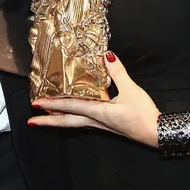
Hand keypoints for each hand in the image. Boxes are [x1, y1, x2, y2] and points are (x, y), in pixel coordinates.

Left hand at [28, 52, 160, 147]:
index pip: (70, 107)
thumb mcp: (131, 90)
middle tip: (32, 121)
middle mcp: (96, 121)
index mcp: (98, 112)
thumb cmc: (144, 115)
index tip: (36, 104)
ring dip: (59, 120)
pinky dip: (73, 118)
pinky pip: (84, 122)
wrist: (157, 133)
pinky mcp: (107, 126)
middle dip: (48, 121)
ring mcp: (101, 125)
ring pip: (74, 123)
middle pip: (67, 122)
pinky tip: (73, 115)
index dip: (52, 104)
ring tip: (46, 117)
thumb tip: (107, 56)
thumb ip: (118, 72)